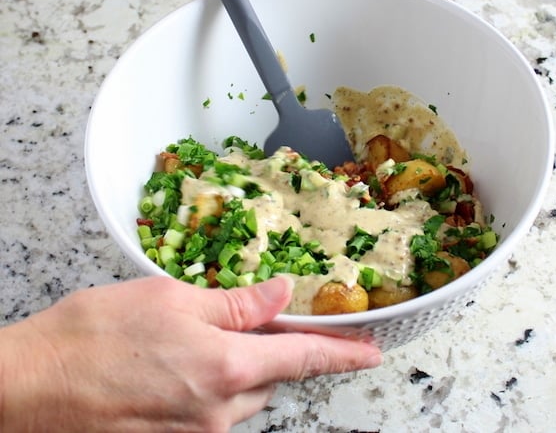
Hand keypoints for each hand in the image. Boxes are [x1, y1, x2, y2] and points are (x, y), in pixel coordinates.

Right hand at [0, 276, 381, 431]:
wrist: (28, 387)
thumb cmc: (96, 332)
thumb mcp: (172, 298)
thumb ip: (236, 303)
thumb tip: (282, 293)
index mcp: (225, 368)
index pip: (302, 359)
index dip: (342, 353)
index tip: (371, 353)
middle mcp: (217, 412)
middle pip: (270, 377)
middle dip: (270, 350)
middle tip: (251, 322)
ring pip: (241, 396)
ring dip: (237, 367)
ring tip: (197, 340)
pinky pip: (212, 412)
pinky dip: (212, 384)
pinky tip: (178, 363)